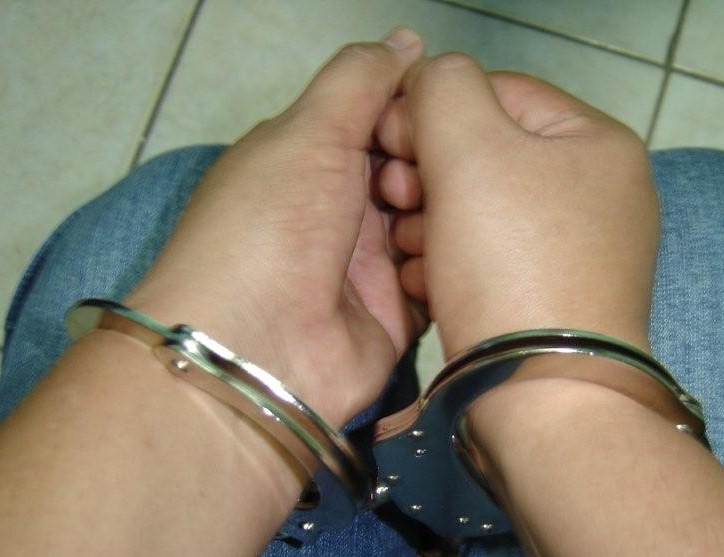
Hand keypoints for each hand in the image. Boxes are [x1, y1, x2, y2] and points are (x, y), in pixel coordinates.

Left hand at [126, 29, 428, 425]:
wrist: (258, 349)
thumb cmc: (273, 226)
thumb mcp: (308, 131)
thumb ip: (359, 80)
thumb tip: (408, 41)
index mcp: (311, 159)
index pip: (381, 120)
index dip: (414, 114)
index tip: (438, 118)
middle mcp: (341, 210)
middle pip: (413, 171)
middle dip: (435, 166)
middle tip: (439, 175)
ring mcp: (369, 266)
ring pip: (433, 223)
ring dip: (447, 214)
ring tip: (448, 217)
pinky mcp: (396, 316)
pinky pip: (438, 279)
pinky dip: (451, 265)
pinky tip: (464, 254)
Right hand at [374, 54, 658, 357]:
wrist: (542, 397)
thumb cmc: (511, 264)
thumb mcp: (470, 150)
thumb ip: (443, 89)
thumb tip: (431, 83)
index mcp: (595, 142)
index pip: (496, 92)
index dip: (431, 111)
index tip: (386, 147)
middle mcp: (596, 194)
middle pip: (488, 156)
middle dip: (428, 175)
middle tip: (395, 202)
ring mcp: (576, 254)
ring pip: (480, 213)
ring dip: (430, 223)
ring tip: (409, 250)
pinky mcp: (549, 302)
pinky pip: (490, 263)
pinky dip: (451, 267)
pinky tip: (427, 284)